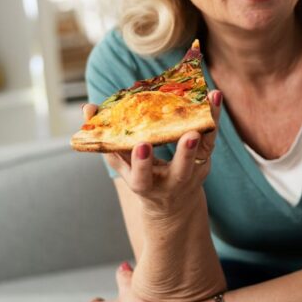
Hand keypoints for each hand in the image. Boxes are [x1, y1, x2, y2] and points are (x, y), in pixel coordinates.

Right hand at [83, 90, 222, 213]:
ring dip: (206, 128)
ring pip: (203, 150)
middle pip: (182, 169)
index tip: (142, 145)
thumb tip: (88, 109)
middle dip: (185, 153)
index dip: (142, 162)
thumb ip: (106, 140)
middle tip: (190, 134)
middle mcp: (172, 181)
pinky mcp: (206, 159)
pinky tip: (213, 97)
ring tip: (208, 105)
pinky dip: (213, 116)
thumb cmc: (142, 178)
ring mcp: (192, 171)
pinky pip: (211, 137)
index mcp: (146, 186)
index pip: (142, 177)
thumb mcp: (122, 167)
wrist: (173, 204)